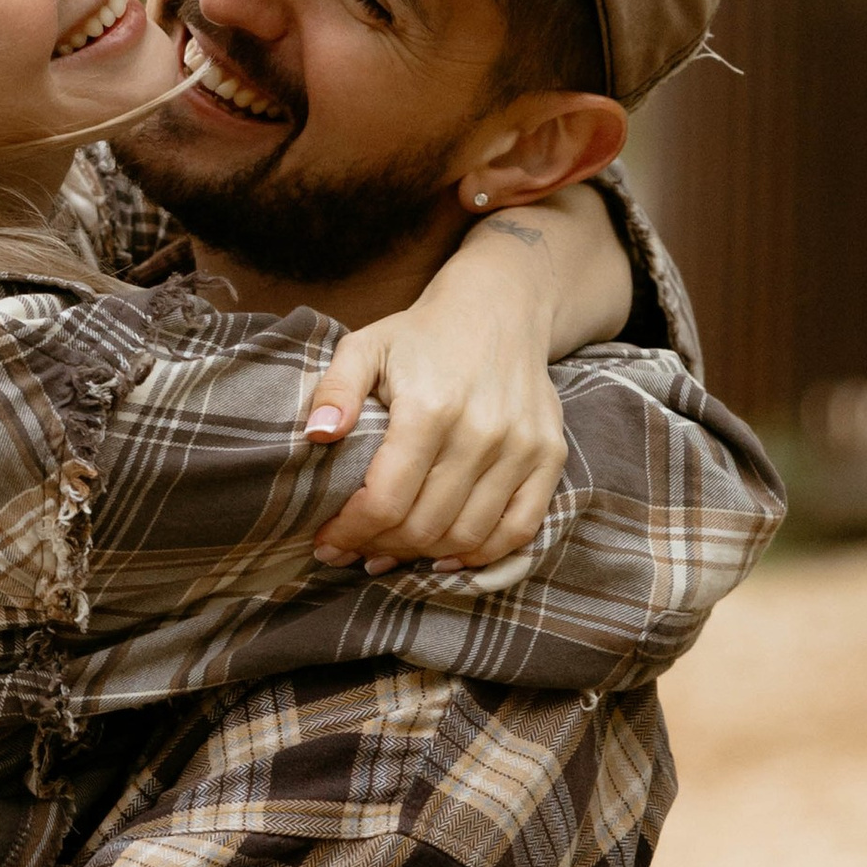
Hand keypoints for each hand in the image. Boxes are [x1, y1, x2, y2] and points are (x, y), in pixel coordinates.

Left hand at [306, 212, 580, 569]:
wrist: (500, 310)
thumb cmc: (422, 337)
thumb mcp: (365, 346)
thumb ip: (335, 390)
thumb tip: (317, 436)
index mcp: (430, 408)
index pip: (386, 499)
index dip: (351, 532)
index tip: (327, 542)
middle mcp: (482, 432)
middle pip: (424, 525)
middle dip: (379, 547)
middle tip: (353, 550)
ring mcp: (521, 447)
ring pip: (467, 535)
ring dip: (423, 556)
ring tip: (390, 554)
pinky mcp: (549, 456)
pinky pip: (519, 528)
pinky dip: (481, 554)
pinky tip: (446, 555)